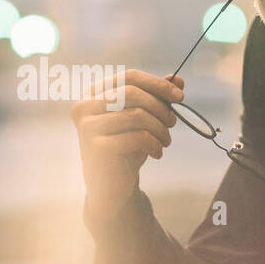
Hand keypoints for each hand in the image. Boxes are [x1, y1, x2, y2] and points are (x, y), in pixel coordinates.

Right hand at [71, 69, 183, 226]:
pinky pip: (137, 137)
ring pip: (137, 115)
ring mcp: (88, 127)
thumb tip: (177, 79)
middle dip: (160, 106)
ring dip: (160, 128)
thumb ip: (157, 97)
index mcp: (93, 94)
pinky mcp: (97, 148)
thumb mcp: (142, 119)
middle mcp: (84, 107)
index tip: (180, 96)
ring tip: (165, 141)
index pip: (129, 77)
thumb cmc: (126, 148)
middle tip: (173, 122)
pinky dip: (154, 144)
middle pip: (133, 93)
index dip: (157, 84)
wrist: (111, 186)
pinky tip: (157, 153)